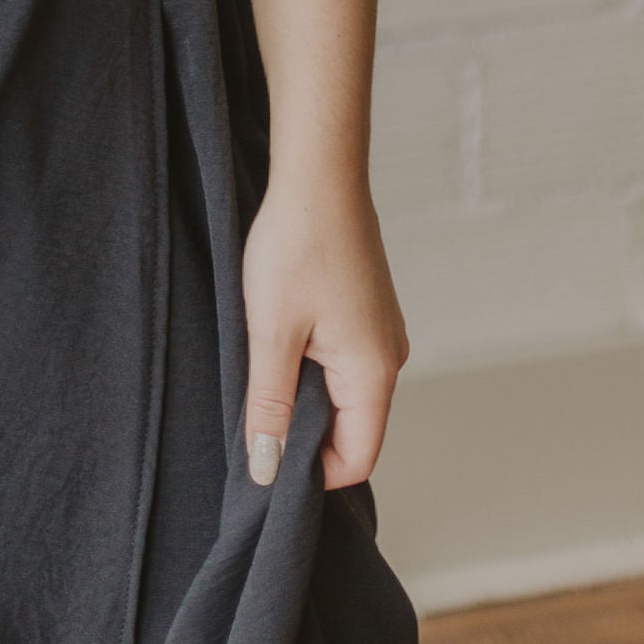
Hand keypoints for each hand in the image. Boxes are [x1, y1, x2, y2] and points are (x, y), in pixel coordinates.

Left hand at [240, 170, 408, 491]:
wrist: (319, 172)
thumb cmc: (297, 245)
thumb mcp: (272, 334)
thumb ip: (270, 407)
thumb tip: (267, 470)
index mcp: (374, 374)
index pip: (355, 460)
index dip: (308, 472)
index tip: (263, 457)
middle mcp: (388, 357)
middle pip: (351, 429)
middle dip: (303, 433)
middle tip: (254, 410)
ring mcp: (380, 331)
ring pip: (343, 393)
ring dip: (303, 394)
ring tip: (263, 362)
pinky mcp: (366, 309)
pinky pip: (342, 360)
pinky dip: (310, 364)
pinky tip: (279, 335)